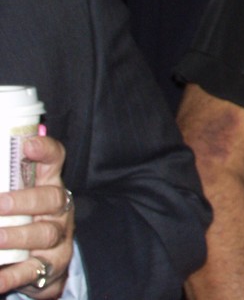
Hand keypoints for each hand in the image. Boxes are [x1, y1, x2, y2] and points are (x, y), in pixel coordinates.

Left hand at [0, 136, 73, 297]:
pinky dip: (11, 276)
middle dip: (25, 201)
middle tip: (0, 205)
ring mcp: (59, 238)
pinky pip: (32, 271)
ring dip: (17, 237)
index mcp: (49, 186)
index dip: (45, 151)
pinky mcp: (52, 267)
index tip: (28, 146)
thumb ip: (6, 181)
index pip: (54, 160)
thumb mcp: (19, 198)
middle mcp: (59, 210)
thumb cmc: (25, 222)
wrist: (44, 264)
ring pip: (45, 234)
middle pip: (53, 199)